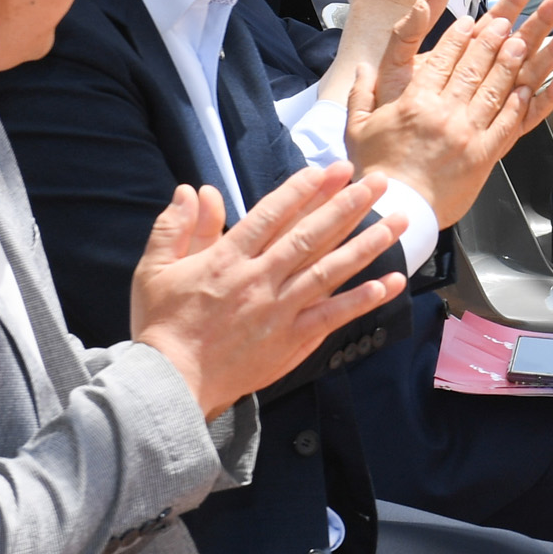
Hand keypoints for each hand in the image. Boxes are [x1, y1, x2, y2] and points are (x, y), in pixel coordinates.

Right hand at [128, 165, 413, 416]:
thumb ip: (176, 228)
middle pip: (311, 235)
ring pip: (329, 270)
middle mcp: (259, 278)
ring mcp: (278, 309)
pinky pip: (332, 315)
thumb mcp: (155, 270)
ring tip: (396, 222)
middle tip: (378, 182)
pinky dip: (361, 299)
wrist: (169, 383)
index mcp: (227, 258)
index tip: (330, 170)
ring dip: (366, 244)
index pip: (272, 214)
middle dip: (347, 205)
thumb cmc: (161, 326)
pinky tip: (389, 283)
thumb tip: (191, 190)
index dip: (303, 190)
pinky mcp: (290, 339)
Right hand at [345, 0, 552, 222]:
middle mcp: (444, 114)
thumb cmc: (375, 172)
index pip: (440, 61)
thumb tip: (360, 67)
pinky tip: (529, 88)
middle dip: (490, 41)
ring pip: (494, 91)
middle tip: (504, 21)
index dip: (457, 38)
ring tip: (521, 42)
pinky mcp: (483, 156)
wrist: (396, 210)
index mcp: (414, 103)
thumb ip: (360, 94)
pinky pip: (507, 125)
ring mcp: (467, 134)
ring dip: (509, 64)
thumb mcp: (357, 129)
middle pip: (472, 69)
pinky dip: (520, 104)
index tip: (469, 22)